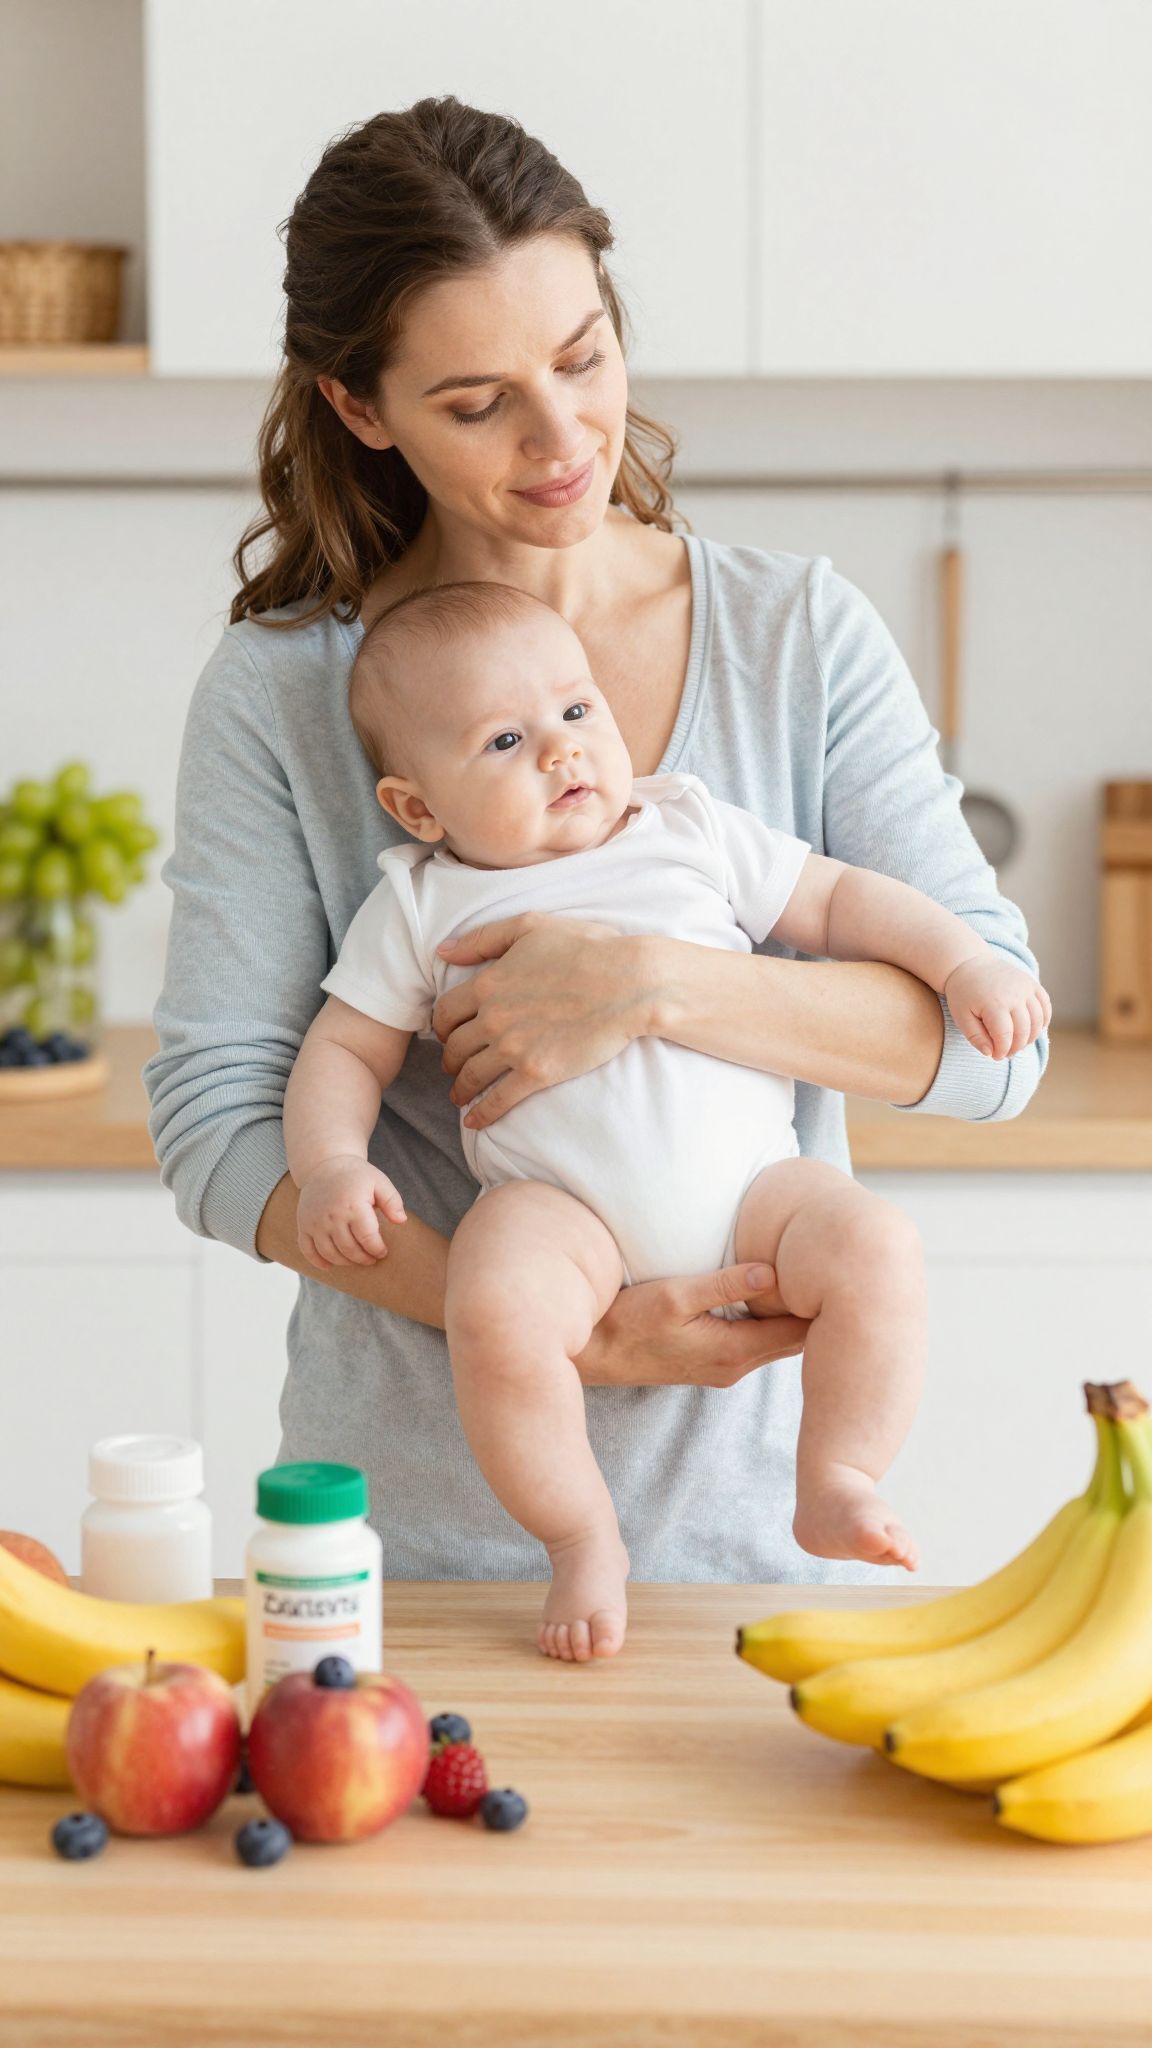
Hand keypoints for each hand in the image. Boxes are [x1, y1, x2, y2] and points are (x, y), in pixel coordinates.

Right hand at [296, 1155, 405, 1271]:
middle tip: (371, 1259)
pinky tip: (330, 1266)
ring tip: (356, 1259)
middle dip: (363, 1259)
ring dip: (345, 1262)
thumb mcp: (379, 1182)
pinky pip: (308, 1250)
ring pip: (330, 1254)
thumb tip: (401, 1221)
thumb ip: (393, 1201)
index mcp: (353, 1205)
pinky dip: (318, 1262)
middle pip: (349, 1250)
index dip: (377, 1250)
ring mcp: (315, 1222)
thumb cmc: (356, 1176)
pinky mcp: (303, 1225)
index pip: (367, 1238)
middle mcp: (332, 1216)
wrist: (325, 1165)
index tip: (382, 1252)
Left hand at [433, 913, 652, 1128]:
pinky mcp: (537, 1073)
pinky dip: (482, 1114)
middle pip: (454, 1047)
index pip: (445, 1012)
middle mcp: (493, 1019)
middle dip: (449, 1059)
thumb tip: (444, 951)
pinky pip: (499, 1100)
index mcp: (488, 984)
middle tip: (453, 1066)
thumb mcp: (530, 926)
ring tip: (460, 1096)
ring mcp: (513, 1049)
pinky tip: (474, 1122)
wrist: (629, 982)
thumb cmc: (586, 948)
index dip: (441, 1026)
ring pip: (471, 1076)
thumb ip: (482, 938)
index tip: (446, 1034)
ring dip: (461, 1089)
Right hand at [572, 1261, 811, 1388]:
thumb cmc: (628, 1322)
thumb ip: (724, 1285)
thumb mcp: (675, 1296)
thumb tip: (773, 1272)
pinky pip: (758, 1343)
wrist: (594, 1354)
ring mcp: (725, 1368)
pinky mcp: (713, 1362)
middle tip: (835, 1273)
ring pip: (777, 1342)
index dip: (821, 1305)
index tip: (836, 1274)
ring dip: (794, 1316)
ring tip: (809, 1280)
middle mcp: (735, 1366)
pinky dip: (772, 1322)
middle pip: (795, 1340)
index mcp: (733, 1351)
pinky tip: (774, 1298)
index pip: (798, 1332)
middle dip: (816, 1311)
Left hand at [943, 954, 1051, 1058]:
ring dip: (1030, 1038)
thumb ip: (976, 1037)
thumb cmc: (964, 994)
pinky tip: (1031, 1030)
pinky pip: (1045, 1006)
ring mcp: (1026, 988)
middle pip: (1024, 1031)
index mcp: (994, 1004)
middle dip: (1015, 1047)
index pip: (1005, 1037)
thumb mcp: (961, 1017)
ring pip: (1038, 1021)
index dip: (1002, 1051)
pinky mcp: (1032, 984)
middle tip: (1005, 1052)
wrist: (970, 964)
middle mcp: (1014, 995)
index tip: (995, 1056)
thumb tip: (991, 1053)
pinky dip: (1042, 1021)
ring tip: (1017, 1043)